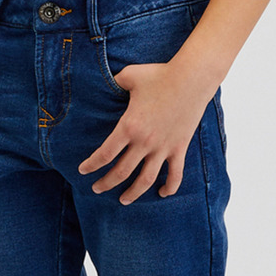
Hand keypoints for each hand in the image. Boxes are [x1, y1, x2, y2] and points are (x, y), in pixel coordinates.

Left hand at [78, 59, 215, 201]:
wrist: (192, 78)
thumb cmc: (160, 74)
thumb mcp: (129, 75)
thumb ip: (114, 82)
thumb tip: (105, 81)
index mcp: (129, 126)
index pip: (105, 154)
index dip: (91, 165)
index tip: (83, 170)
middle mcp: (144, 142)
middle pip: (121, 172)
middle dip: (106, 184)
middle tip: (97, 189)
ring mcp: (163, 147)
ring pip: (145, 180)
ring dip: (133, 193)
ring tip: (124, 200)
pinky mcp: (180, 148)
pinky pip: (175, 174)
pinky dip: (169, 187)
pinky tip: (162, 193)